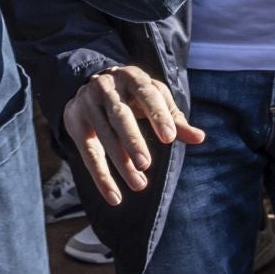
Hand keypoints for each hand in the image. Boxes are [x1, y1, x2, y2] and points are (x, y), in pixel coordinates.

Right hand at [62, 66, 205, 206]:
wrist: (88, 84)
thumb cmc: (132, 96)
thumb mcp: (153, 100)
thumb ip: (174, 119)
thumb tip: (200, 138)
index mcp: (132, 77)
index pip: (146, 94)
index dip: (158, 115)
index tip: (170, 138)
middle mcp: (107, 87)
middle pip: (119, 115)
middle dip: (132, 140)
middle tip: (146, 164)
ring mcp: (88, 103)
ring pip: (104, 136)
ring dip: (120, 163)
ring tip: (139, 184)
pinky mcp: (75, 122)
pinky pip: (88, 153)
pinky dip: (101, 177)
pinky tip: (114, 196)